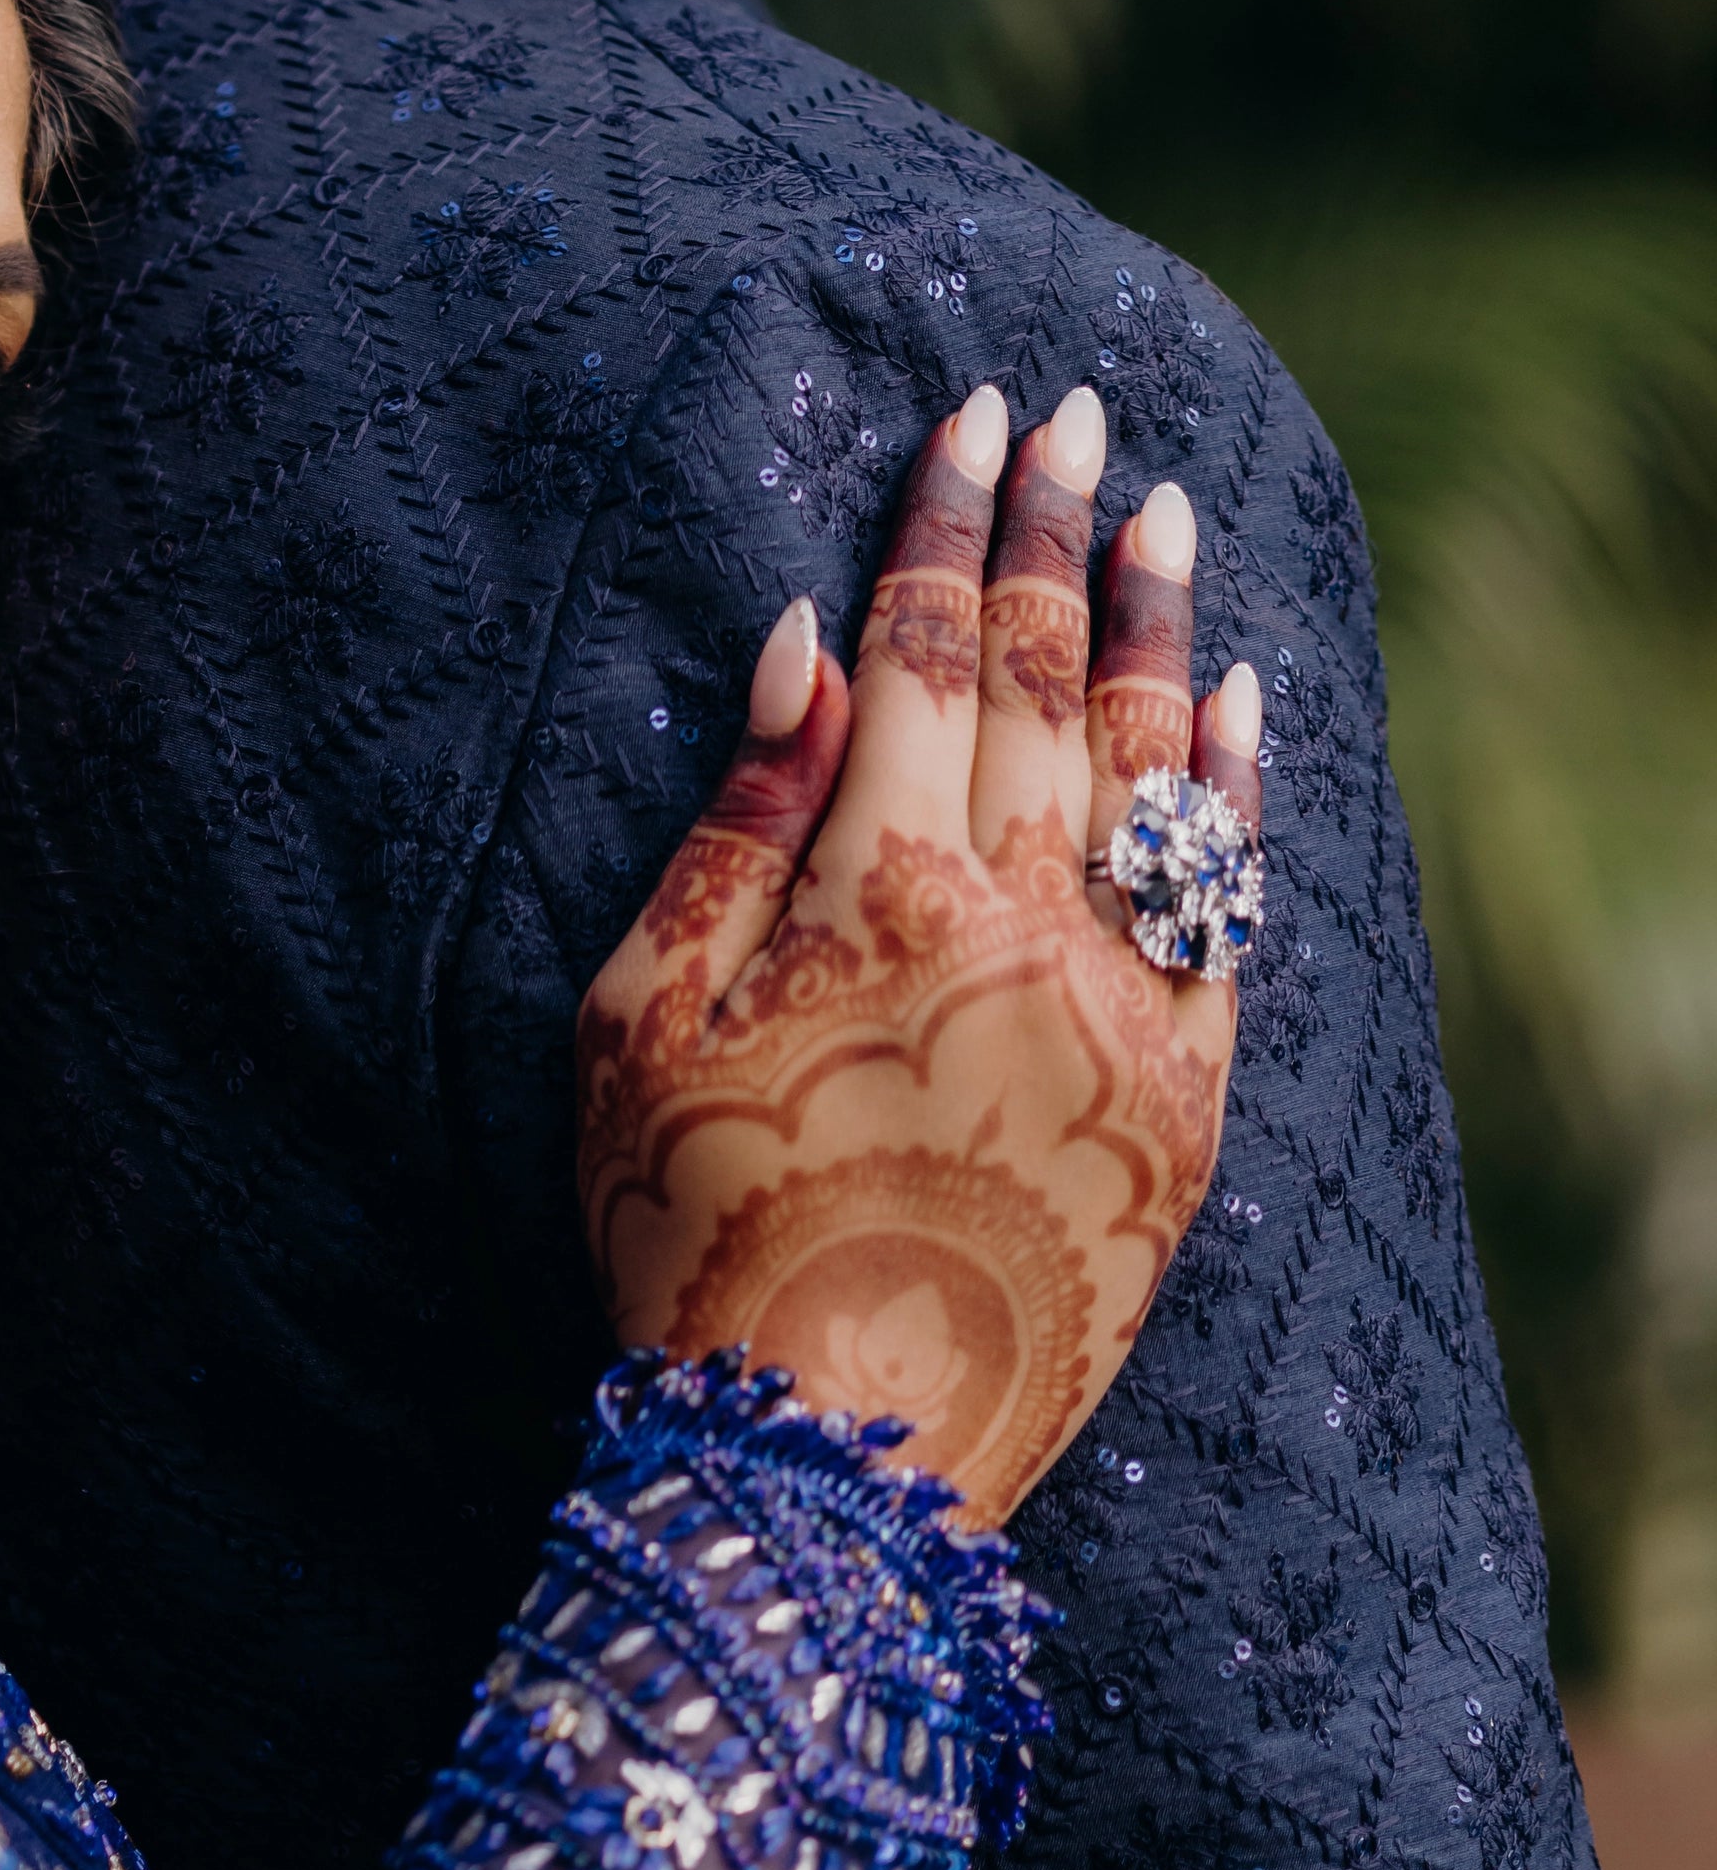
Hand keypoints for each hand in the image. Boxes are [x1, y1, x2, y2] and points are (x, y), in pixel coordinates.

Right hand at [574, 383, 1261, 1527]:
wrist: (823, 1453)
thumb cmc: (684, 1232)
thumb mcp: (638, 1021)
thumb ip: (732, 825)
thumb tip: (814, 645)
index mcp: (874, 892)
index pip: (922, 650)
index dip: (947, 521)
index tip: (977, 415)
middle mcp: (1019, 927)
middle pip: (1041, 683)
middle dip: (1055, 534)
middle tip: (1080, 416)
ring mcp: (1119, 1012)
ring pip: (1151, 773)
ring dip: (1155, 628)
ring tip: (1167, 514)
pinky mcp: (1185, 1102)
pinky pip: (1227, 914)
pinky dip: (1230, 796)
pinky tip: (1231, 706)